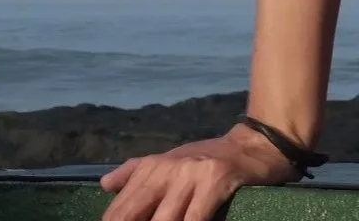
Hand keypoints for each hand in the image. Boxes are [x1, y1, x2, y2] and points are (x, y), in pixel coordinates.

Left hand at [99, 124, 302, 220]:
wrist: (254, 145)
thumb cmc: (208, 158)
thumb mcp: (170, 160)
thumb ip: (136, 172)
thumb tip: (104, 185)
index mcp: (150, 168)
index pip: (117, 213)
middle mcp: (166, 169)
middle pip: (131, 217)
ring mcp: (191, 174)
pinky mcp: (215, 180)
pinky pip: (194, 220)